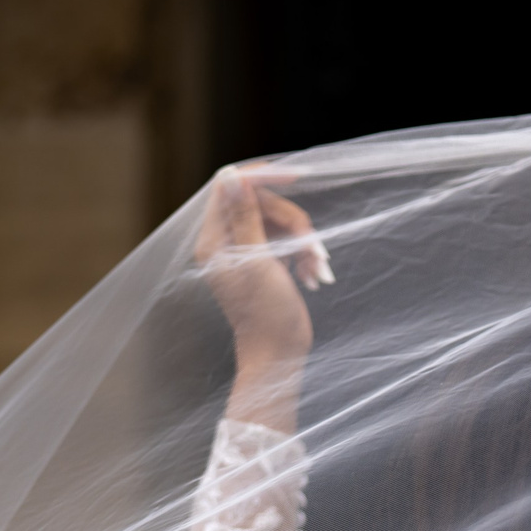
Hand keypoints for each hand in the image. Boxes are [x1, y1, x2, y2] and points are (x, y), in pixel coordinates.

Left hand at [197, 166, 328, 422]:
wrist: (279, 354)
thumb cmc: (266, 314)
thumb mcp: (257, 261)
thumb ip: (245, 217)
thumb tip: (233, 176)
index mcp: (214, 240)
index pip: (232, 187)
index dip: (264, 178)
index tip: (298, 178)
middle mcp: (226, 242)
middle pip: (263, 203)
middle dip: (294, 223)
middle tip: (314, 251)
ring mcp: (246, 252)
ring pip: (280, 221)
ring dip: (304, 241)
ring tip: (317, 269)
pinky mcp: (265, 262)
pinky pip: (286, 240)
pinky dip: (304, 254)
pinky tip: (312, 277)